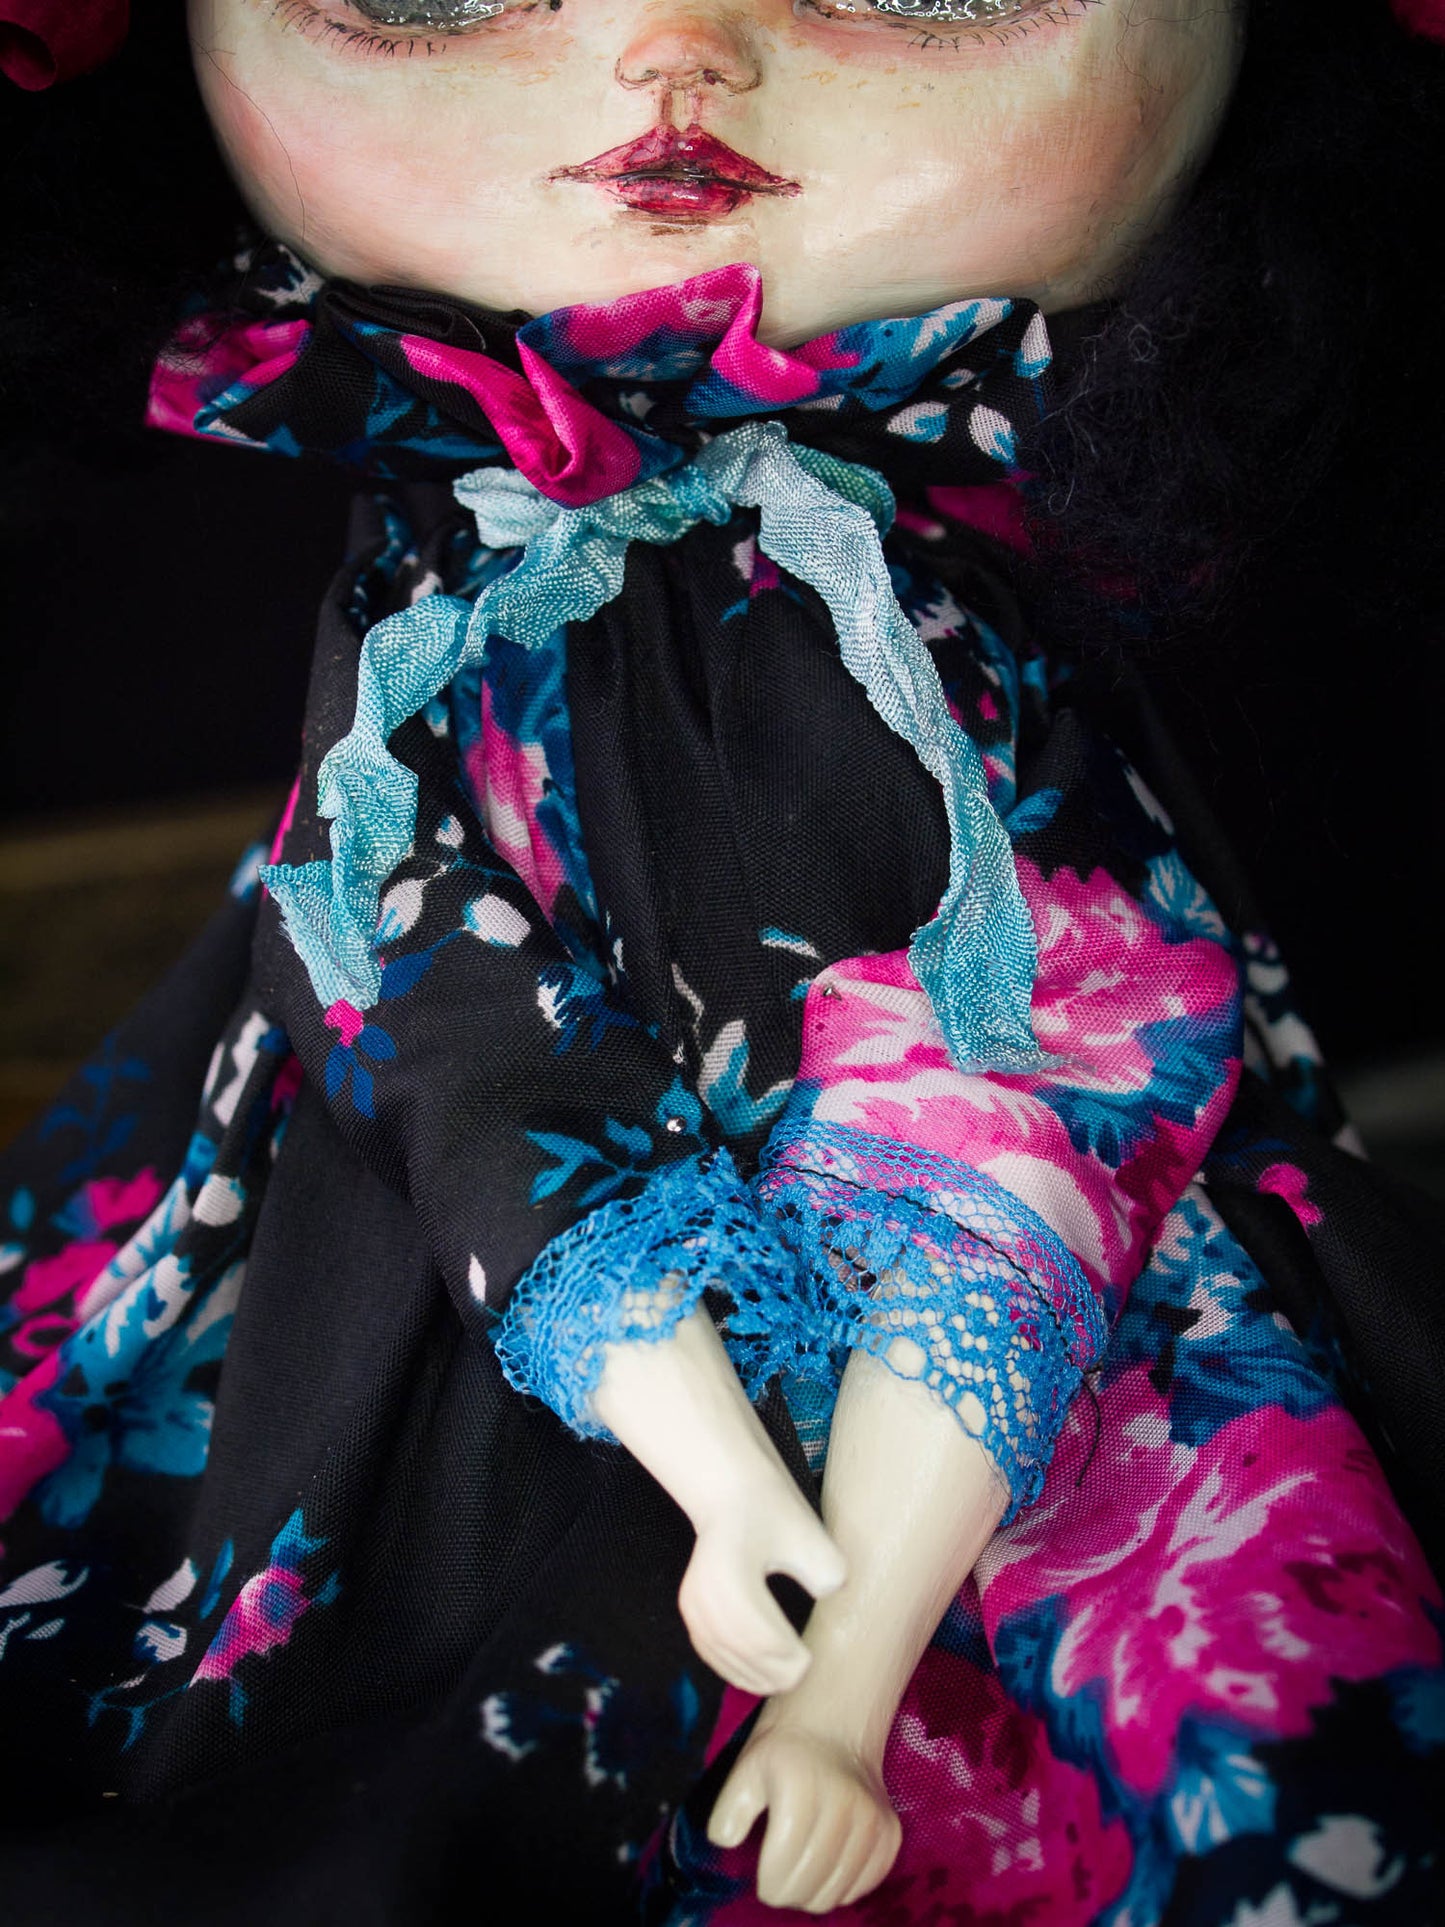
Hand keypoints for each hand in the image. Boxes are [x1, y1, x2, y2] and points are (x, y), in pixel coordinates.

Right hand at [678, 1478, 845, 1696]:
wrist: (731, 1496)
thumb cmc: (773, 1513)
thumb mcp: (808, 1535)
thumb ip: (826, 1572)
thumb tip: (828, 1601)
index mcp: (729, 1572)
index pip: (760, 1635)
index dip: (788, 1657)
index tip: (812, 1658)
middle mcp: (702, 1592)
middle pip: (743, 1650)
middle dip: (776, 1671)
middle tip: (805, 1672)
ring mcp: (692, 1603)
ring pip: (726, 1657)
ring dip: (757, 1675)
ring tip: (788, 1678)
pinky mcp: (689, 1611)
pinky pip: (712, 1653)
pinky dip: (737, 1669)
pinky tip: (760, 1675)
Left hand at [707, 1719, 901, 1912]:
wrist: (835, 1724)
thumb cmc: (785, 1751)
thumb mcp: (746, 1768)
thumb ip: (729, 1808)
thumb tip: (726, 1843)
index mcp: (801, 1789)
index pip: (781, 1872)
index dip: (767, 1883)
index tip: (763, 1874)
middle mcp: (843, 1805)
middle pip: (808, 1890)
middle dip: (788, 1891)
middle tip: (781, 1874)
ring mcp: (872, 1820)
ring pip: (836, 1894)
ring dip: (814, 1892)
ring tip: (803, 1868)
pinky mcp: (890, 1832)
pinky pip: (865, 1885)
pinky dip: (843, 1885)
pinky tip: (829, 1863)